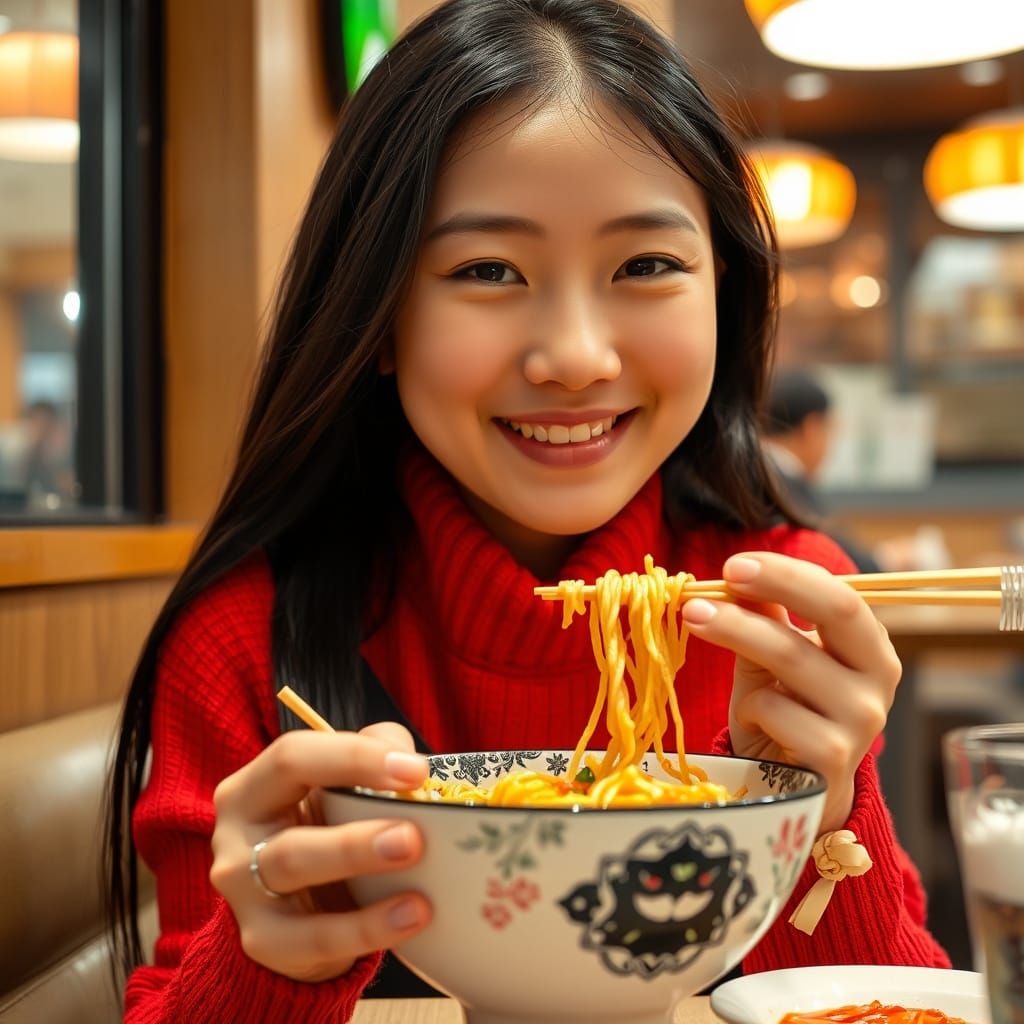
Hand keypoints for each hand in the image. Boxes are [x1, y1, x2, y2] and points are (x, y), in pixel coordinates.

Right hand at [209, 721, 430, 981]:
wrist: (301, 899)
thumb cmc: (326, 821)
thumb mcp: (340, 781)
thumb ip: (375, 751)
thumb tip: (408, 763)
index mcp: (253, 788)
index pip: (292, 759)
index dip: (354, 759)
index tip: (416, 771)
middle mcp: (237, 839)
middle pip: (291, 839)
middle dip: (355, 841)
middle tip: (413, 837)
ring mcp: (245, 895)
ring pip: (296, 880)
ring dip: (357, 875)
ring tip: (417, 884)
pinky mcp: (264, 941)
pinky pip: (316, 940)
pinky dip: (368, 929)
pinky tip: (412, 916)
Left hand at [681, 552, 901, 834]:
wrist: (795, 793)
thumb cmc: (784, 715)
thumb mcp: (772, 661)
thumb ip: (764, 619)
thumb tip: (737, 574)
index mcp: (868, 646)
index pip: (841, 595)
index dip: (788, 574)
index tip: (735, 564)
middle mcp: (877, 679)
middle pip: (837, 612)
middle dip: (776, 585)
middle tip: (721, 576)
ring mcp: (862, 720)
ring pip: (792, 655)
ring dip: (734, 631)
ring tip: (694, 621)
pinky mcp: (834, 756)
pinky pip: (775, 709)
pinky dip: (749, 705)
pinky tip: (750, 718)